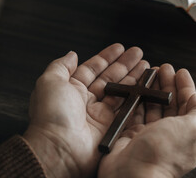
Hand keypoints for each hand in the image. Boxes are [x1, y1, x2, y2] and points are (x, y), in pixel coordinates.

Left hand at [23, 43, 149, 176]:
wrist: (59, 147)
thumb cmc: (51, 114)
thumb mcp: (49, 82)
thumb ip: (61, 65)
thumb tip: (72, 54)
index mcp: (71, 89)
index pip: (92, 69)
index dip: (107, 57)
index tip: (120, 48)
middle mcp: (86, 100)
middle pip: (110, 78)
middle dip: (125, 64)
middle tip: (138, 53)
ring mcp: (100, 114)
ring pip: (120, 91)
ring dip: (134, 77)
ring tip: (146, 65)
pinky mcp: (111, 126)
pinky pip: (126, 107)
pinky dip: (137, 95)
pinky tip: (145, 84)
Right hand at [98, 64, 195, 177]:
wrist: (132, 175)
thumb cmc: (162, 154)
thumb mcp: (192, 129)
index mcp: (187, 136)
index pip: (189, 106)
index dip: (186, 88)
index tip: (181, 72)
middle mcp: (169, 136)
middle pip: (170, 104)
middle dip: (168, 84)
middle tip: (163, 68)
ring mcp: (149, 136)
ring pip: (152, 107)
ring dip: (151, 89)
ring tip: (149, 74)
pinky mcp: (130, 136)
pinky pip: (134, 113)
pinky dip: (135, 99)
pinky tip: (135, 89)